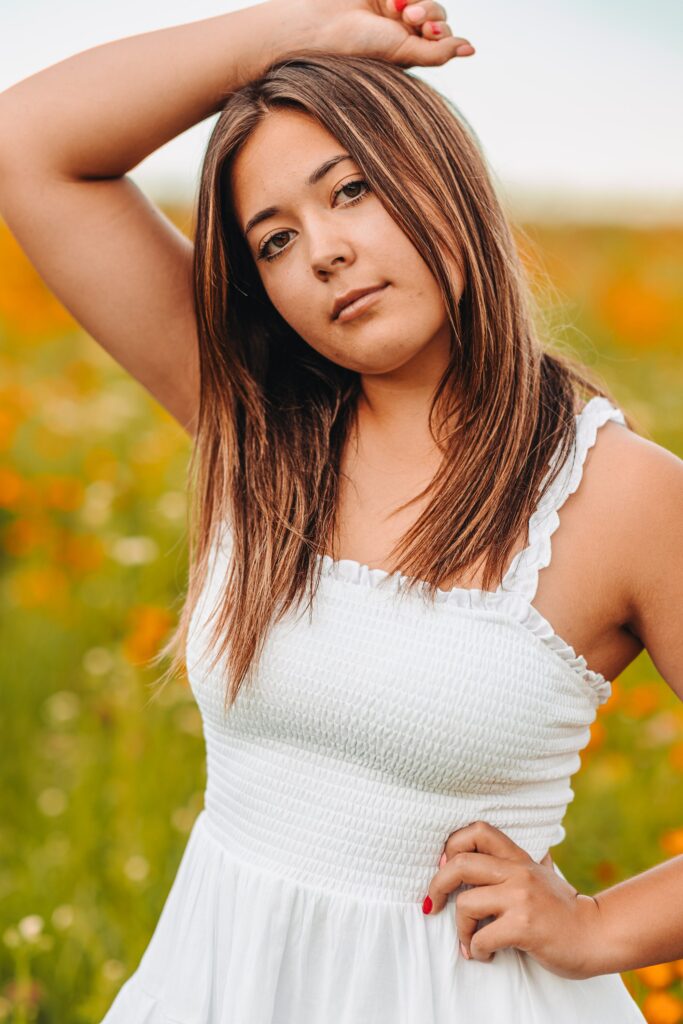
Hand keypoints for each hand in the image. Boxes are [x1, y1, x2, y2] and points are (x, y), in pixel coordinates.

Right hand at [272, 0, 475, 70]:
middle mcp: (402, 28)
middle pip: (436, 13)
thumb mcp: (403, 54)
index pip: (442, 35)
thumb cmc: (357, 48)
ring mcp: (393, 5)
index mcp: (409, 49)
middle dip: (427, 13)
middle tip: (407, 17)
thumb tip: (471, 48)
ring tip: (395, 5)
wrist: (320, 24)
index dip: (441, 30)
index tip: (427, 32)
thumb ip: (437, 52)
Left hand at [425, 821, 603, 979]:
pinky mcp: (525, 926)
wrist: (597, 935)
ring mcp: (522, 898)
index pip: (477, 830)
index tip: (444, 868)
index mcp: (519, 857)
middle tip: (433, 904)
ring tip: (469, 941)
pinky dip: (476, 950)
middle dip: (438, 885)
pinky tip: (485, 955)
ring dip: (460, 928)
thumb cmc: (564, 910)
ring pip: (466, 903)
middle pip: (459, 863)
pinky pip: (482, 937)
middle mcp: (518, 872)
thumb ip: (519, 862)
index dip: (452, 846)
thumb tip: (489, 851)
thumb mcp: (542, 874)